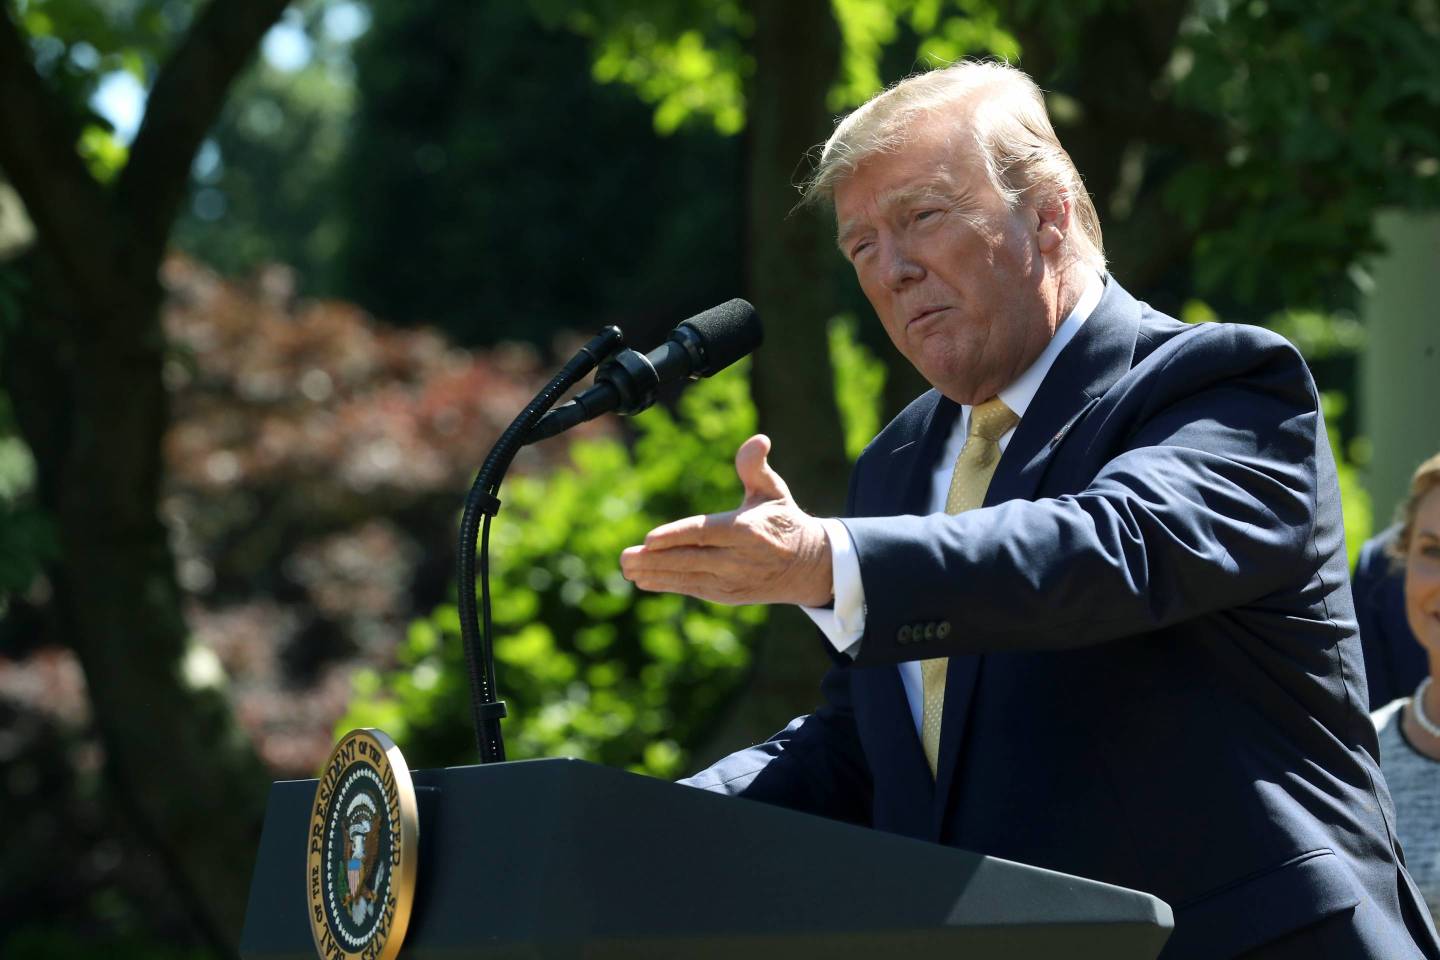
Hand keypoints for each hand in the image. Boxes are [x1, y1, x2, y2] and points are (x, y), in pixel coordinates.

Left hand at [619, 434, 832, 605]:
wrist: (808, 566)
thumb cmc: (783, 520)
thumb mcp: (773, 491)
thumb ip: (756, 467)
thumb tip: (758, 440)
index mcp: (748, 531)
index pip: (705, 533)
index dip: (676, 536)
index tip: (649, 539)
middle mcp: (739, 559)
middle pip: (690, 559)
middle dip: (655, 560)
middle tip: (624, 557)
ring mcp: (733, 580)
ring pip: (687, 577)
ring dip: (655, 573)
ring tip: (628, 568)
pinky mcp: (728, 595)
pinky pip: (692, 588)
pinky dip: (667, 584)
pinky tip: (644, 579)